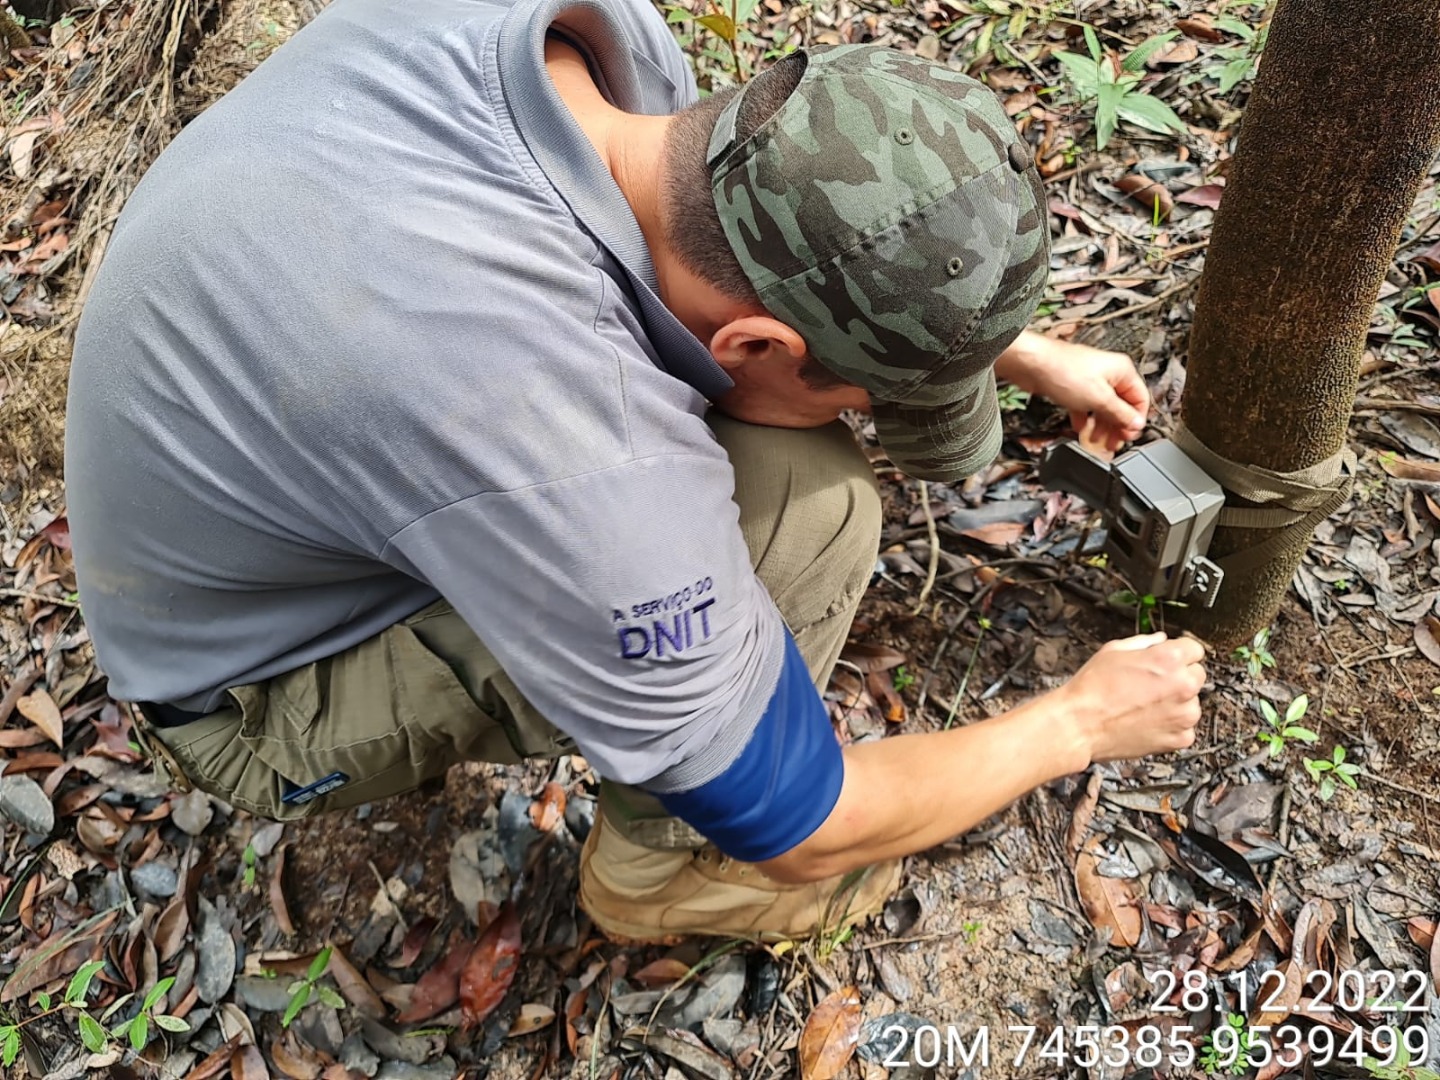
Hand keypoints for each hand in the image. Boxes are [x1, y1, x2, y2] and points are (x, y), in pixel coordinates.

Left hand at [995, 333, 1148, 453]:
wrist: (1031, 364)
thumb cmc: (1063, 371)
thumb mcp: (1099, 399)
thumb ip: (1120, 413)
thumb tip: (1136, 423)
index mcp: (1122, 372)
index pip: (1140, 399)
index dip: (1136, 420)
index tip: (1129, 436)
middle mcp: (1108, 375)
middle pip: (1121, 406)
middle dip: (1118, 426)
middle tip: (1114, 444)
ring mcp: (1090, 381)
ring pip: (1102, 408)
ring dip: (1101, 426)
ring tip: (1098, 442)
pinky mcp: (1073, 388)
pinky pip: (1085, 407)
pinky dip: (1084, 420)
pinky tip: (1081, 431)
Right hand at [1058, 633, 1205, 762]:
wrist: (1080, 725)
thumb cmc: (1092, 689)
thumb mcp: (1113, 652)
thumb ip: (1143, 643)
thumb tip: (1159, 641)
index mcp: (1170, 659)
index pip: (1194, 650)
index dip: (1178, 655)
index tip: (1169, 662)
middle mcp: (1183, 685)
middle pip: (1196, 676)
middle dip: (1179, 678)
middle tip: (1152, 686)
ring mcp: (1184, 715)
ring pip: (1191, 704)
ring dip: (1176, 704)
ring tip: (1145, 707)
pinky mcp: (1180, 738)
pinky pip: (1184, 728)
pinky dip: (1170, 727)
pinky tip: (1147, 723)